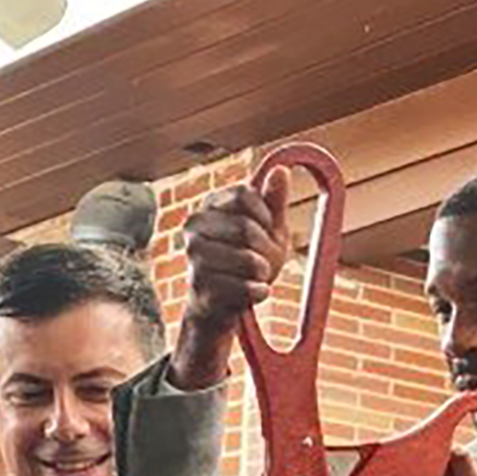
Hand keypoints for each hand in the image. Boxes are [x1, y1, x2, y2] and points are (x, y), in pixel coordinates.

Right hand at [170, 172, 288, 390]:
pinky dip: (260, 292)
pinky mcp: (200, 289)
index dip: (266, 215)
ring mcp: (194, 258)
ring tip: (255, 276)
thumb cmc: (247, 261)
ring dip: (264, 272)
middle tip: (265, 260)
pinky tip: (252, 292)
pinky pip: (248, 288)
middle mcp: (194, 227)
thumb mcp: (267, 228)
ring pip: (249, 259)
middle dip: (267, 248)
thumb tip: (282, 170)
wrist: (223, 305)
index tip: (266, 230)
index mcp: (210, 205)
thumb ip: (273, 201)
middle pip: (247, 228)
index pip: (246, 194)